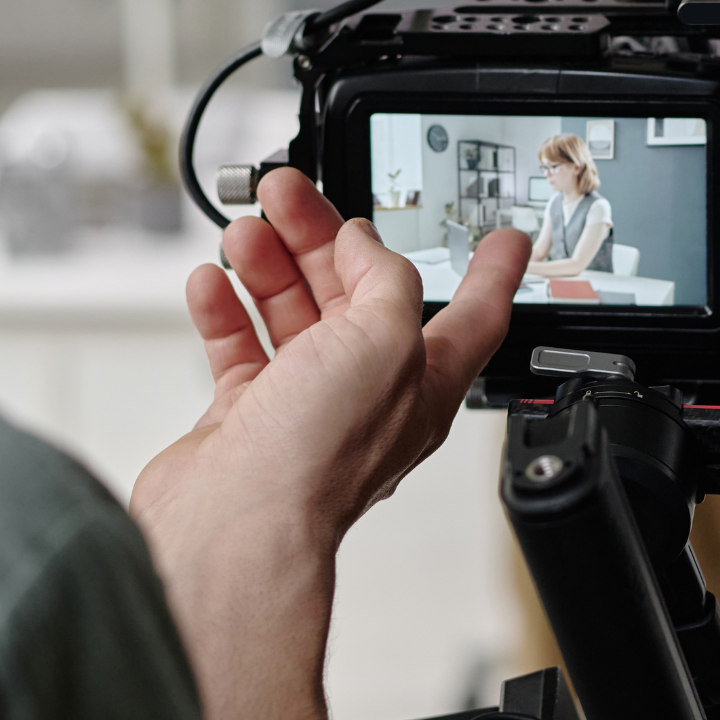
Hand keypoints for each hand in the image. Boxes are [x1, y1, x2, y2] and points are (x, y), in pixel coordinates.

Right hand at [127, 169, 527, 719]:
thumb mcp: (382, 338)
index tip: (506, 238)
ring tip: (245, 229)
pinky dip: (227, 311)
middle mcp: (368, 395)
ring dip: (272, 264)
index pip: (476, 314)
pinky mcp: (248, 423)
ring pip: (296, 315)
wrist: (232, 527)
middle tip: (291, 192)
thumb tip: (362, 245)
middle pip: (360, 296)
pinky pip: (242, 350)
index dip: (493, 271)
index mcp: (423, 381)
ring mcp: (305, 409)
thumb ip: (383, 279)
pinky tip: (213, 284)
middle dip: (327, 236)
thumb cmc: (316, 459)